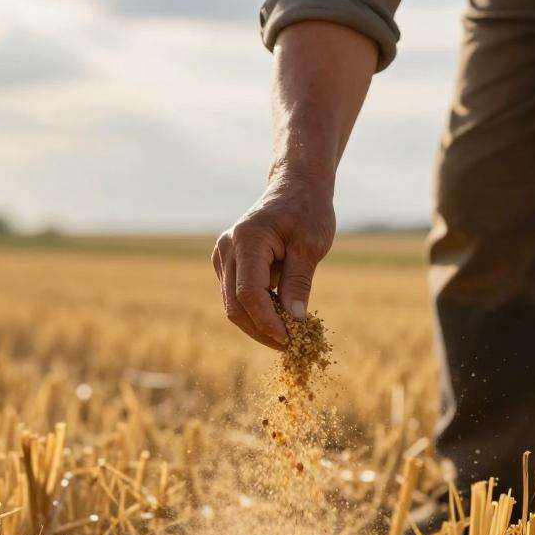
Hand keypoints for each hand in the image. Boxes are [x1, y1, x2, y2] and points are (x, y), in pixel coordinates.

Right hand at [213, 170, 334, 348]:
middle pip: (235, 305)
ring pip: (233, 305)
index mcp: (247, 239)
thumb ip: (299, 282)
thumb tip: (294, 320)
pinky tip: (279, 317)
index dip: (267, 322)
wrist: (295, 188)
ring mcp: (223, 256)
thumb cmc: (308, 211)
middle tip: (290, 346)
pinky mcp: (227, 264)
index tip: (290, 340)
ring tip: (288, 334)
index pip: (249, 293)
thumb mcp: (311, 245)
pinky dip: (256, 312)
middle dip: (261, 330)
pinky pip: (237, 297)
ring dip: (258, 324)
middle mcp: (227, 248)